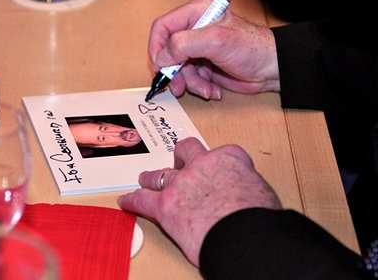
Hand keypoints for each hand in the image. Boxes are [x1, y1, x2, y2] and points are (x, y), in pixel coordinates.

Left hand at [117, 137, 281, 266]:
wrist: (245, 235)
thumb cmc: (259, 218)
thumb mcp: (262, 194)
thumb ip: (246, 190)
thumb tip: (245, 202)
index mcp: (230, 159)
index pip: (223, 154)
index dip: (220, 165)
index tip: (220, 174)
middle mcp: (202, 165)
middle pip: (185, 152)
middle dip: (181, 158)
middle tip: (178, 165)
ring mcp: (180, 183)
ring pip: (159, 174)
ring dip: (152, 177)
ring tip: (146, 178)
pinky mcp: (164, 205)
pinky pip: (142, 200)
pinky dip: (132, 200)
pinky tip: (126, 201)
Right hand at [148, 0, 279, 99]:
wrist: (272, 68)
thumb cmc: (252, 48)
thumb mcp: (216, 41)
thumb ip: (185, 44)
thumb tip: (162, 57)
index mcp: (195, 13)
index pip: (162, 27)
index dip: (156, 47)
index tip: (160, 66)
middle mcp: (194, 29)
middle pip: (168, 52)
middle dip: (174, 72)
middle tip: (179, 86)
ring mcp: (198, 49)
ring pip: (178, 69)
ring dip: (190, 83)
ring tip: (206, 89)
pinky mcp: (204, 65)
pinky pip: (190, 79)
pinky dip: (199, 87)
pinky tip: (213, 89)